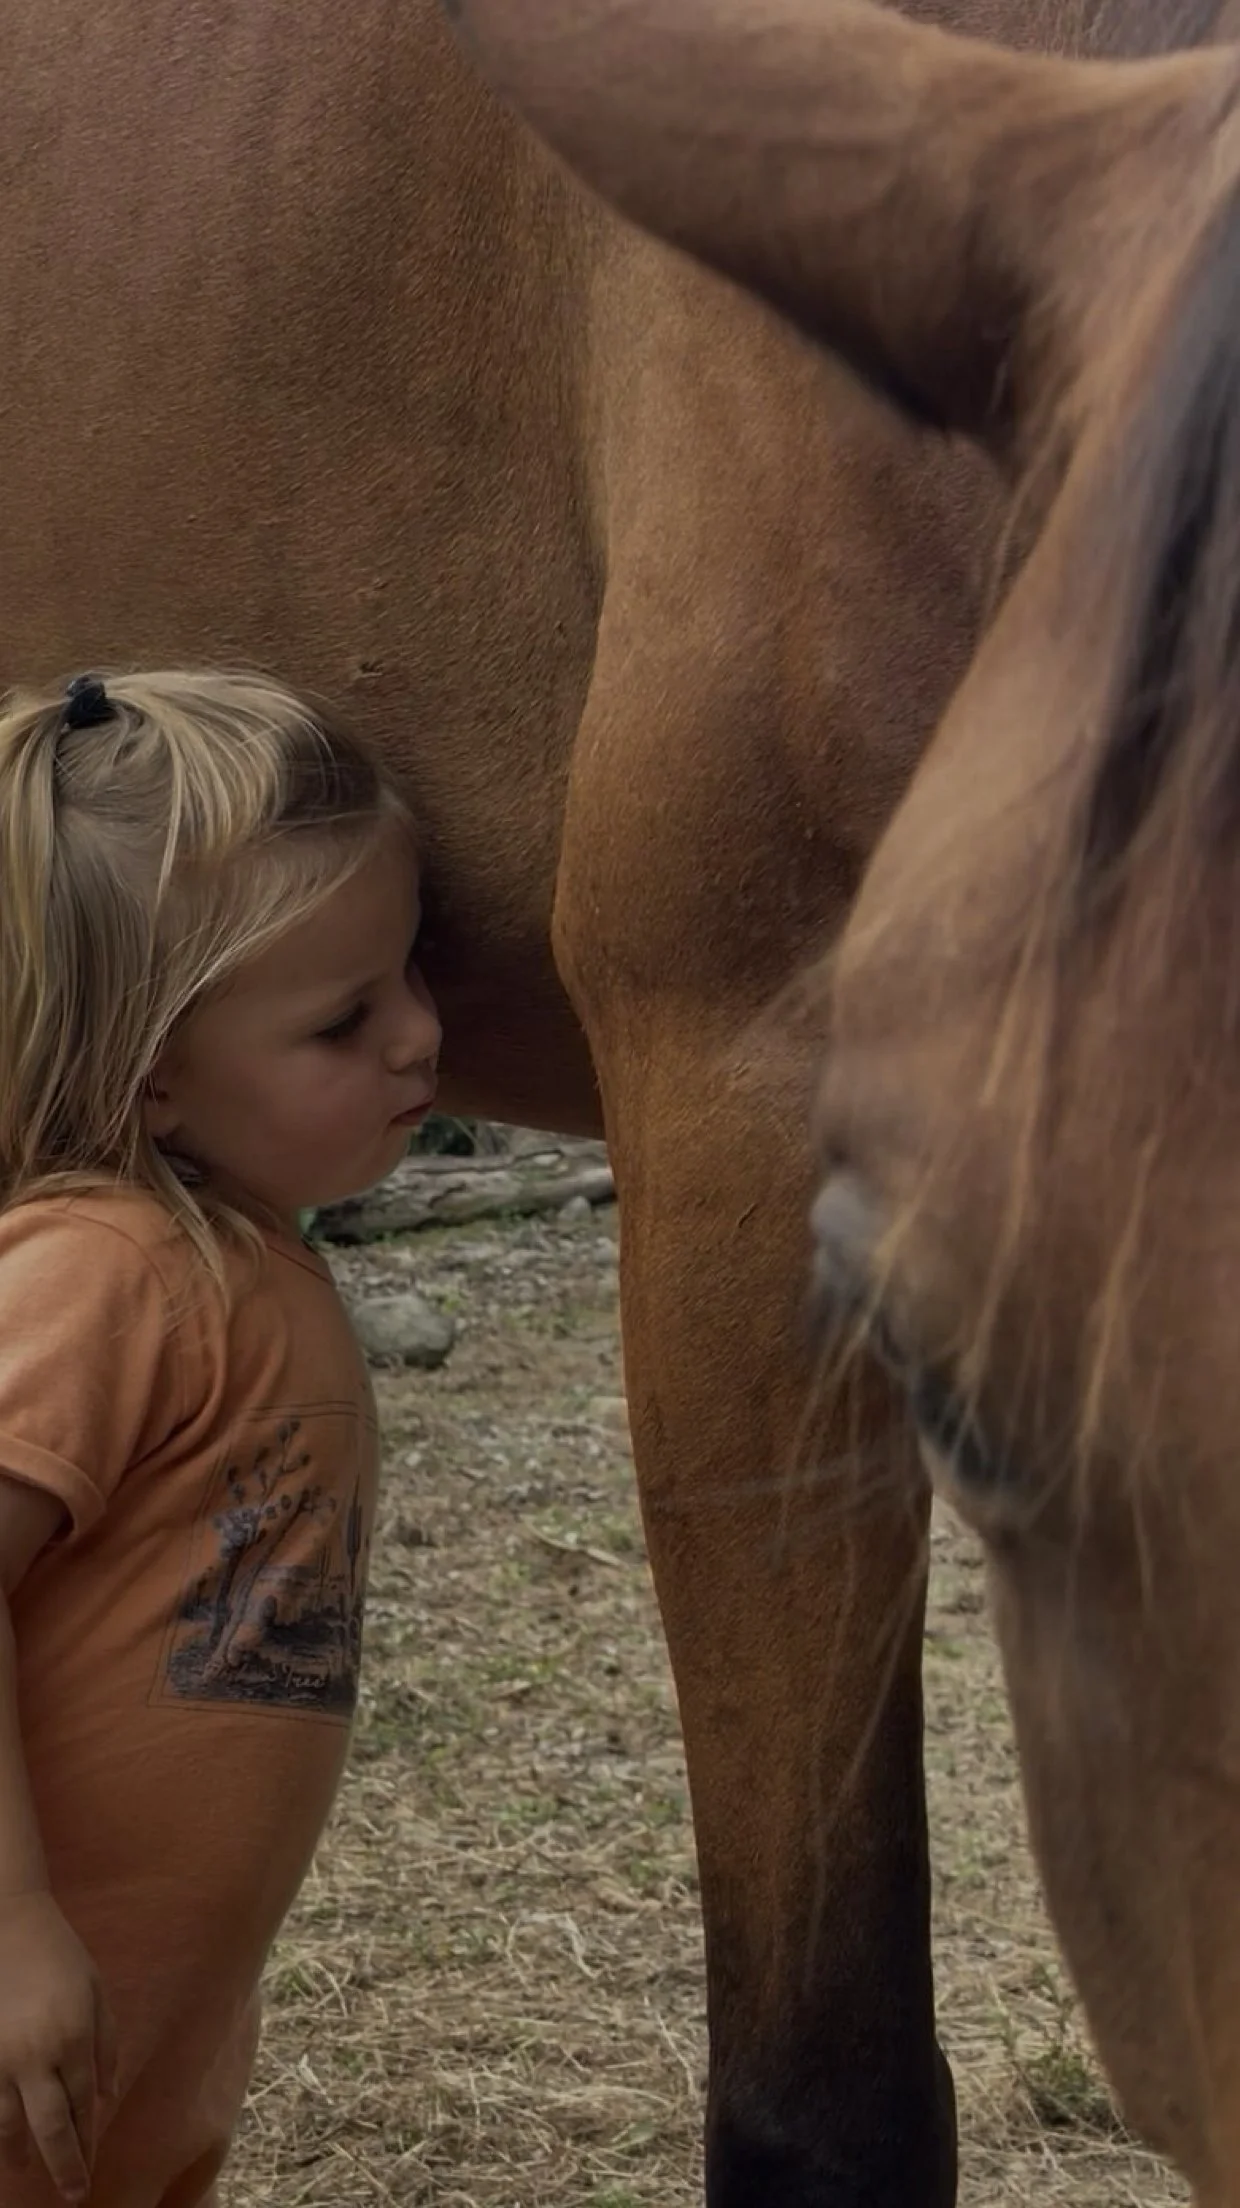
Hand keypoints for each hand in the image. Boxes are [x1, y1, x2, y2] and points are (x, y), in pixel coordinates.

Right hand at [0, 1892, 116, 2200]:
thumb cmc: (59, 1954)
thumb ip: (106, 2044)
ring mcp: (2, 2056)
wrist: (9, 1923)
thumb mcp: (97, 1991)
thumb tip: (106, 2096)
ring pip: (8, 2123)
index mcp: (74, 2038)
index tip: (87, 2172)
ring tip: (26, 2170)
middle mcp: (38, 2055)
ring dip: (20, 2153)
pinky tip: (1, 2138)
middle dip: (62, 2165)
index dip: (87, 2142)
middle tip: (70, 2194)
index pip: (84, 2106)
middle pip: (50, 2126)